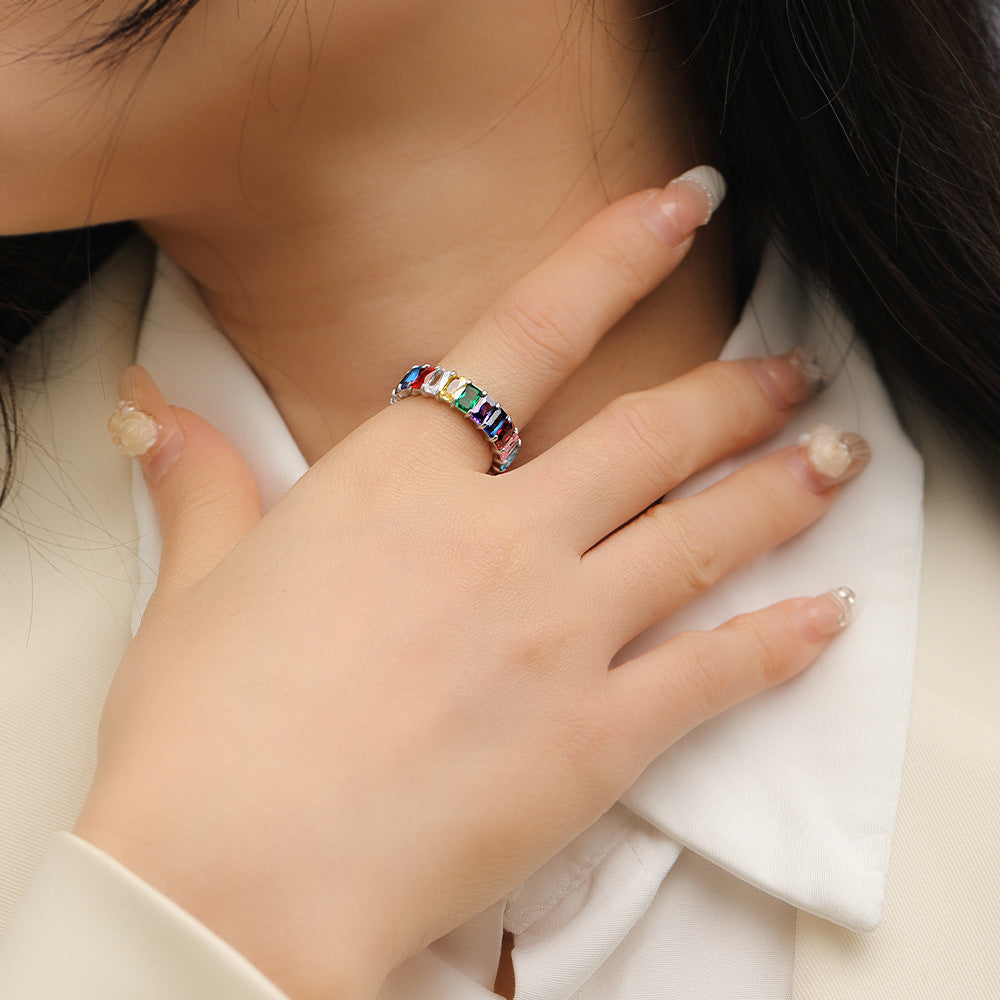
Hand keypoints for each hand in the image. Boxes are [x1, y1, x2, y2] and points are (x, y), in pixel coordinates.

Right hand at [77, 176, 867, 999]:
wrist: (234, 878)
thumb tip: (152, 415)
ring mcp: (560, 634)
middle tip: (794, 373)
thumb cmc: (200, 734)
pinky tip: (827, 616)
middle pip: (651, 437)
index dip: (614, 257)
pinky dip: (781, 642)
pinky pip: (714, 673)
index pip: (527, 335)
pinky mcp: (597, 738)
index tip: (686, 208)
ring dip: (782, 491)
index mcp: (400, 484)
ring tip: (838, 462)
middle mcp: (499, 539)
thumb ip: (203, 487)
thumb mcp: (195, 589)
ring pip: (704, 537)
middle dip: (736, 394)